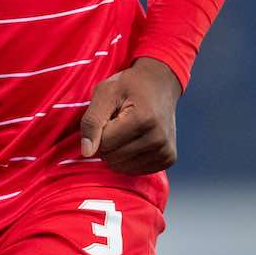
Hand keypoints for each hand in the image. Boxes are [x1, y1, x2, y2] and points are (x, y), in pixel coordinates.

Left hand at [79, 57, 183, 173]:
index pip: (103, 143)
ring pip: (122, 167)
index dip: (100, 129)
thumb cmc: (128, 86)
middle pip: (112, 158)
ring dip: (117, 150)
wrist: (160, 83)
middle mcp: (158, 139)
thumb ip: (92, 121)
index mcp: (143, 119)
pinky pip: (135, 170)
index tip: (110, 114)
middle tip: (118, 122)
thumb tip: (86, 152)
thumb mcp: (105, 93)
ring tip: (127, 130)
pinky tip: (136, 139)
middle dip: (107, 142)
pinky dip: (129, 158)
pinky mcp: (168, 160)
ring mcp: (165, 151)